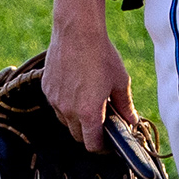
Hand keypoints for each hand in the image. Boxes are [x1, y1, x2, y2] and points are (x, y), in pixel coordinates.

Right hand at [43, 22, 135, 151]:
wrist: (77, 31)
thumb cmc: (102, 56)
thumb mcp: (120, 81)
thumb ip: (125, 106)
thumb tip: (132, 121)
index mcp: (88, 113)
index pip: (92, 145)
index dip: (102, 147)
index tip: (109, 141)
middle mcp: (68, 110)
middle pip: (77, 135)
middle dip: (89, 132)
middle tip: (102, 119)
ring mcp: (54, 99)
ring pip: (65, 120)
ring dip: (76, 118)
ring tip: (88, 100)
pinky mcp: (46, 87)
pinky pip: (56, 104)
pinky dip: (66, 102)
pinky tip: (76, 86)